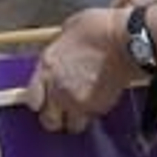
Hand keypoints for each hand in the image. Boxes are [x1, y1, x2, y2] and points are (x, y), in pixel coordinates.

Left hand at [26, 8, 138, 132]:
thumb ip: (60, 49)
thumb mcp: (68, 31)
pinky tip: (99, 100)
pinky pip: (93, 118)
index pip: (32, 99)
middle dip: (56, 118)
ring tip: (83, 108)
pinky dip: (94, 113)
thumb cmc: (99, 30)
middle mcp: (57, 88)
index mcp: (47, 66)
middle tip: (63, 110)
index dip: (38, 101)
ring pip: (72, 126)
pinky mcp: (98, 108)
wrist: (125, 41)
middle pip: (49, 120)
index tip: (44, 99)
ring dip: (76, 119)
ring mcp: (77, 101)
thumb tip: (62, 55)